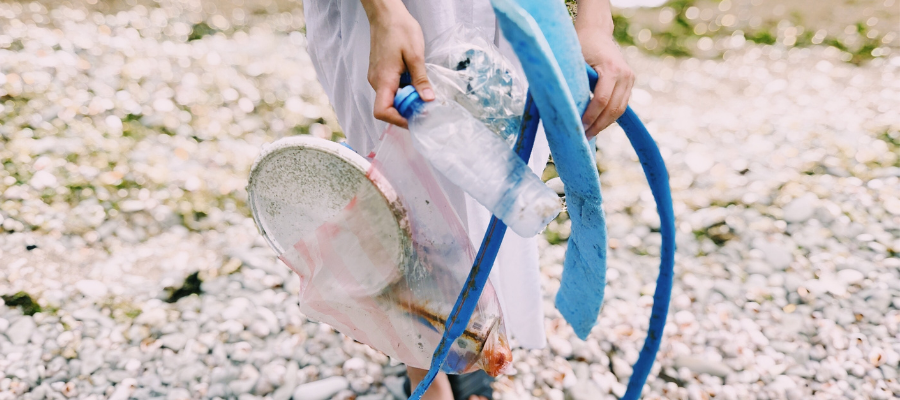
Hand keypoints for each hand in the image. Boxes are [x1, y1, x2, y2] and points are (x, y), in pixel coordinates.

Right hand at [362, 0, 433, 127]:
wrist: (386, 14)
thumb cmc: (399, 29)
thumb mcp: (415, 55)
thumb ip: (421, 80)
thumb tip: (428, 100)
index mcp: (383, 79)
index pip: (382, 111)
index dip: (398, 120)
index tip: (416, 118)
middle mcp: (376, 81)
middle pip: (388, 108)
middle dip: (406, 111)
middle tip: (425, 107)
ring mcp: (376, 77)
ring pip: (390, 99)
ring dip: (405, 100)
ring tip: (422, 93)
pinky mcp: (380, 73)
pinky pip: (390, 89)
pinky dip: (402, 91)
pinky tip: (414, 83)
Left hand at [575, 0, 633, 137]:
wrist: (596, 31)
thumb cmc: (581, 44)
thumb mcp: (574, 61)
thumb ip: (573, 82)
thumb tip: (561, 108)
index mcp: (612, 68)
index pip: (602, 100)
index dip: (590, 117)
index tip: (579, 128)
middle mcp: (625, 74)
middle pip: (613, 109)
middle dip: (598, 125)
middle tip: (583, 137)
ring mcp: (630, 78)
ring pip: (620, 110)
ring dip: (605, 124)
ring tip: (589, 134)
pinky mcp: (629, 82)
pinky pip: (621, 104)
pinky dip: (609, 116)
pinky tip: (597, 124)